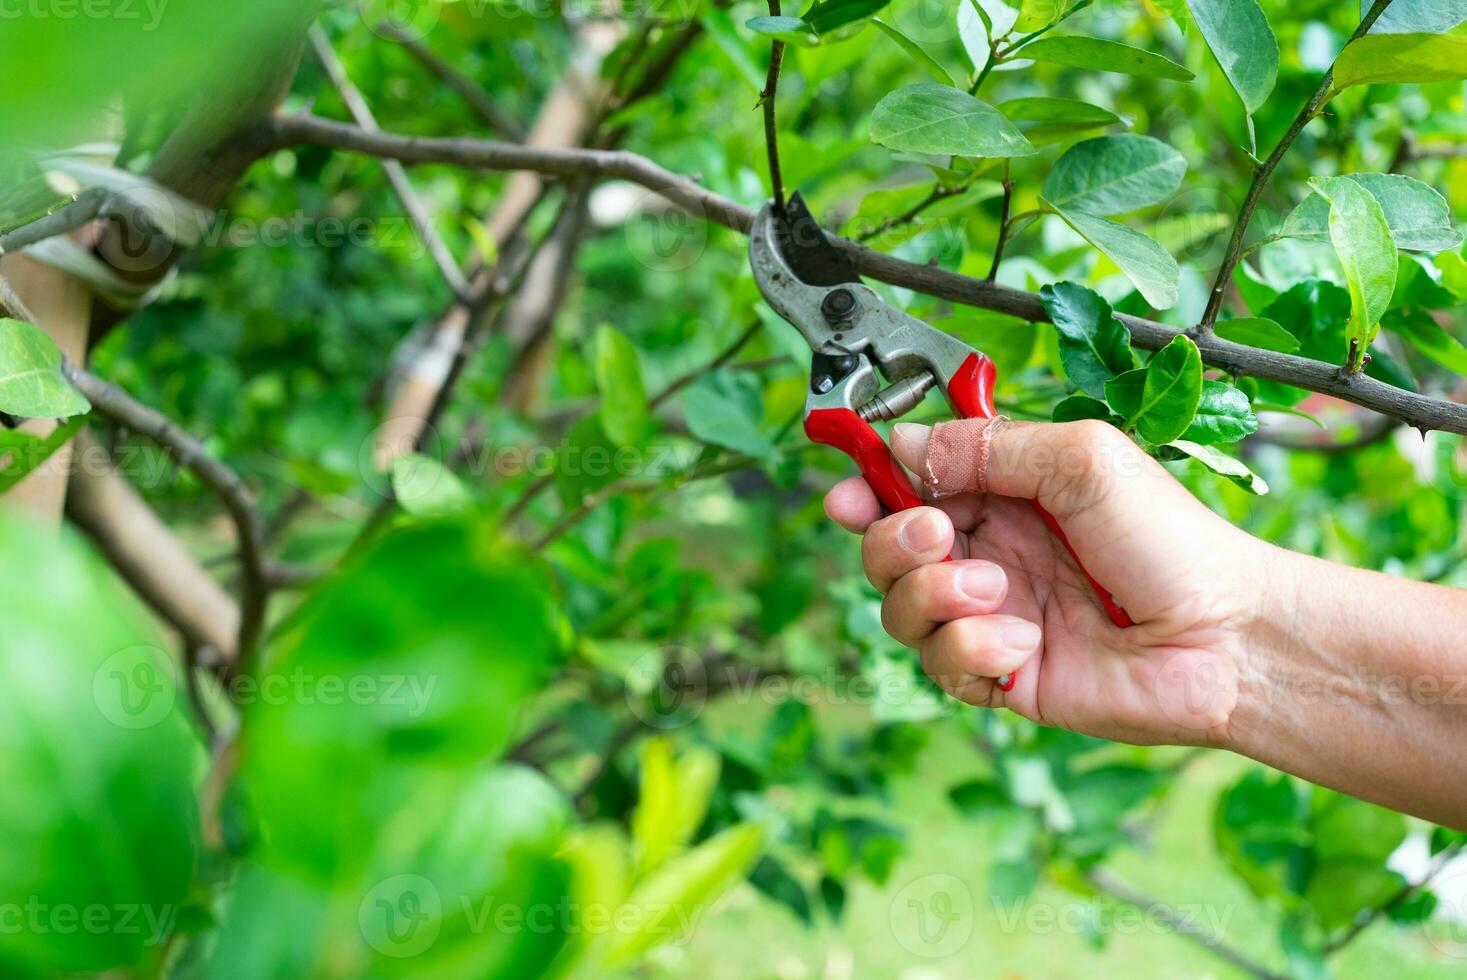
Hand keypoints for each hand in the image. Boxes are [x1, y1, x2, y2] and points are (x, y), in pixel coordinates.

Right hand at [824, 418, 1288, 747]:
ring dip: (935, 596)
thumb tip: (903, 444)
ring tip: (997, 593)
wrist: (1225, 639)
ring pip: (901, 608)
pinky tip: (1024, 645)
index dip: (869, 486)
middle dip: (892, 541)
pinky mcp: (1000, 676)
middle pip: (886, 547)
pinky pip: (941, 664)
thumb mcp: (1081, 459)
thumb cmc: (1172, 542)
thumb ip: (988, 446)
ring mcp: (992, 617)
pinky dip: (971, 650)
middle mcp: (990, 553)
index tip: (849, 490)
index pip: (909, 485)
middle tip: (937, 537)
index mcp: (1005, 495)